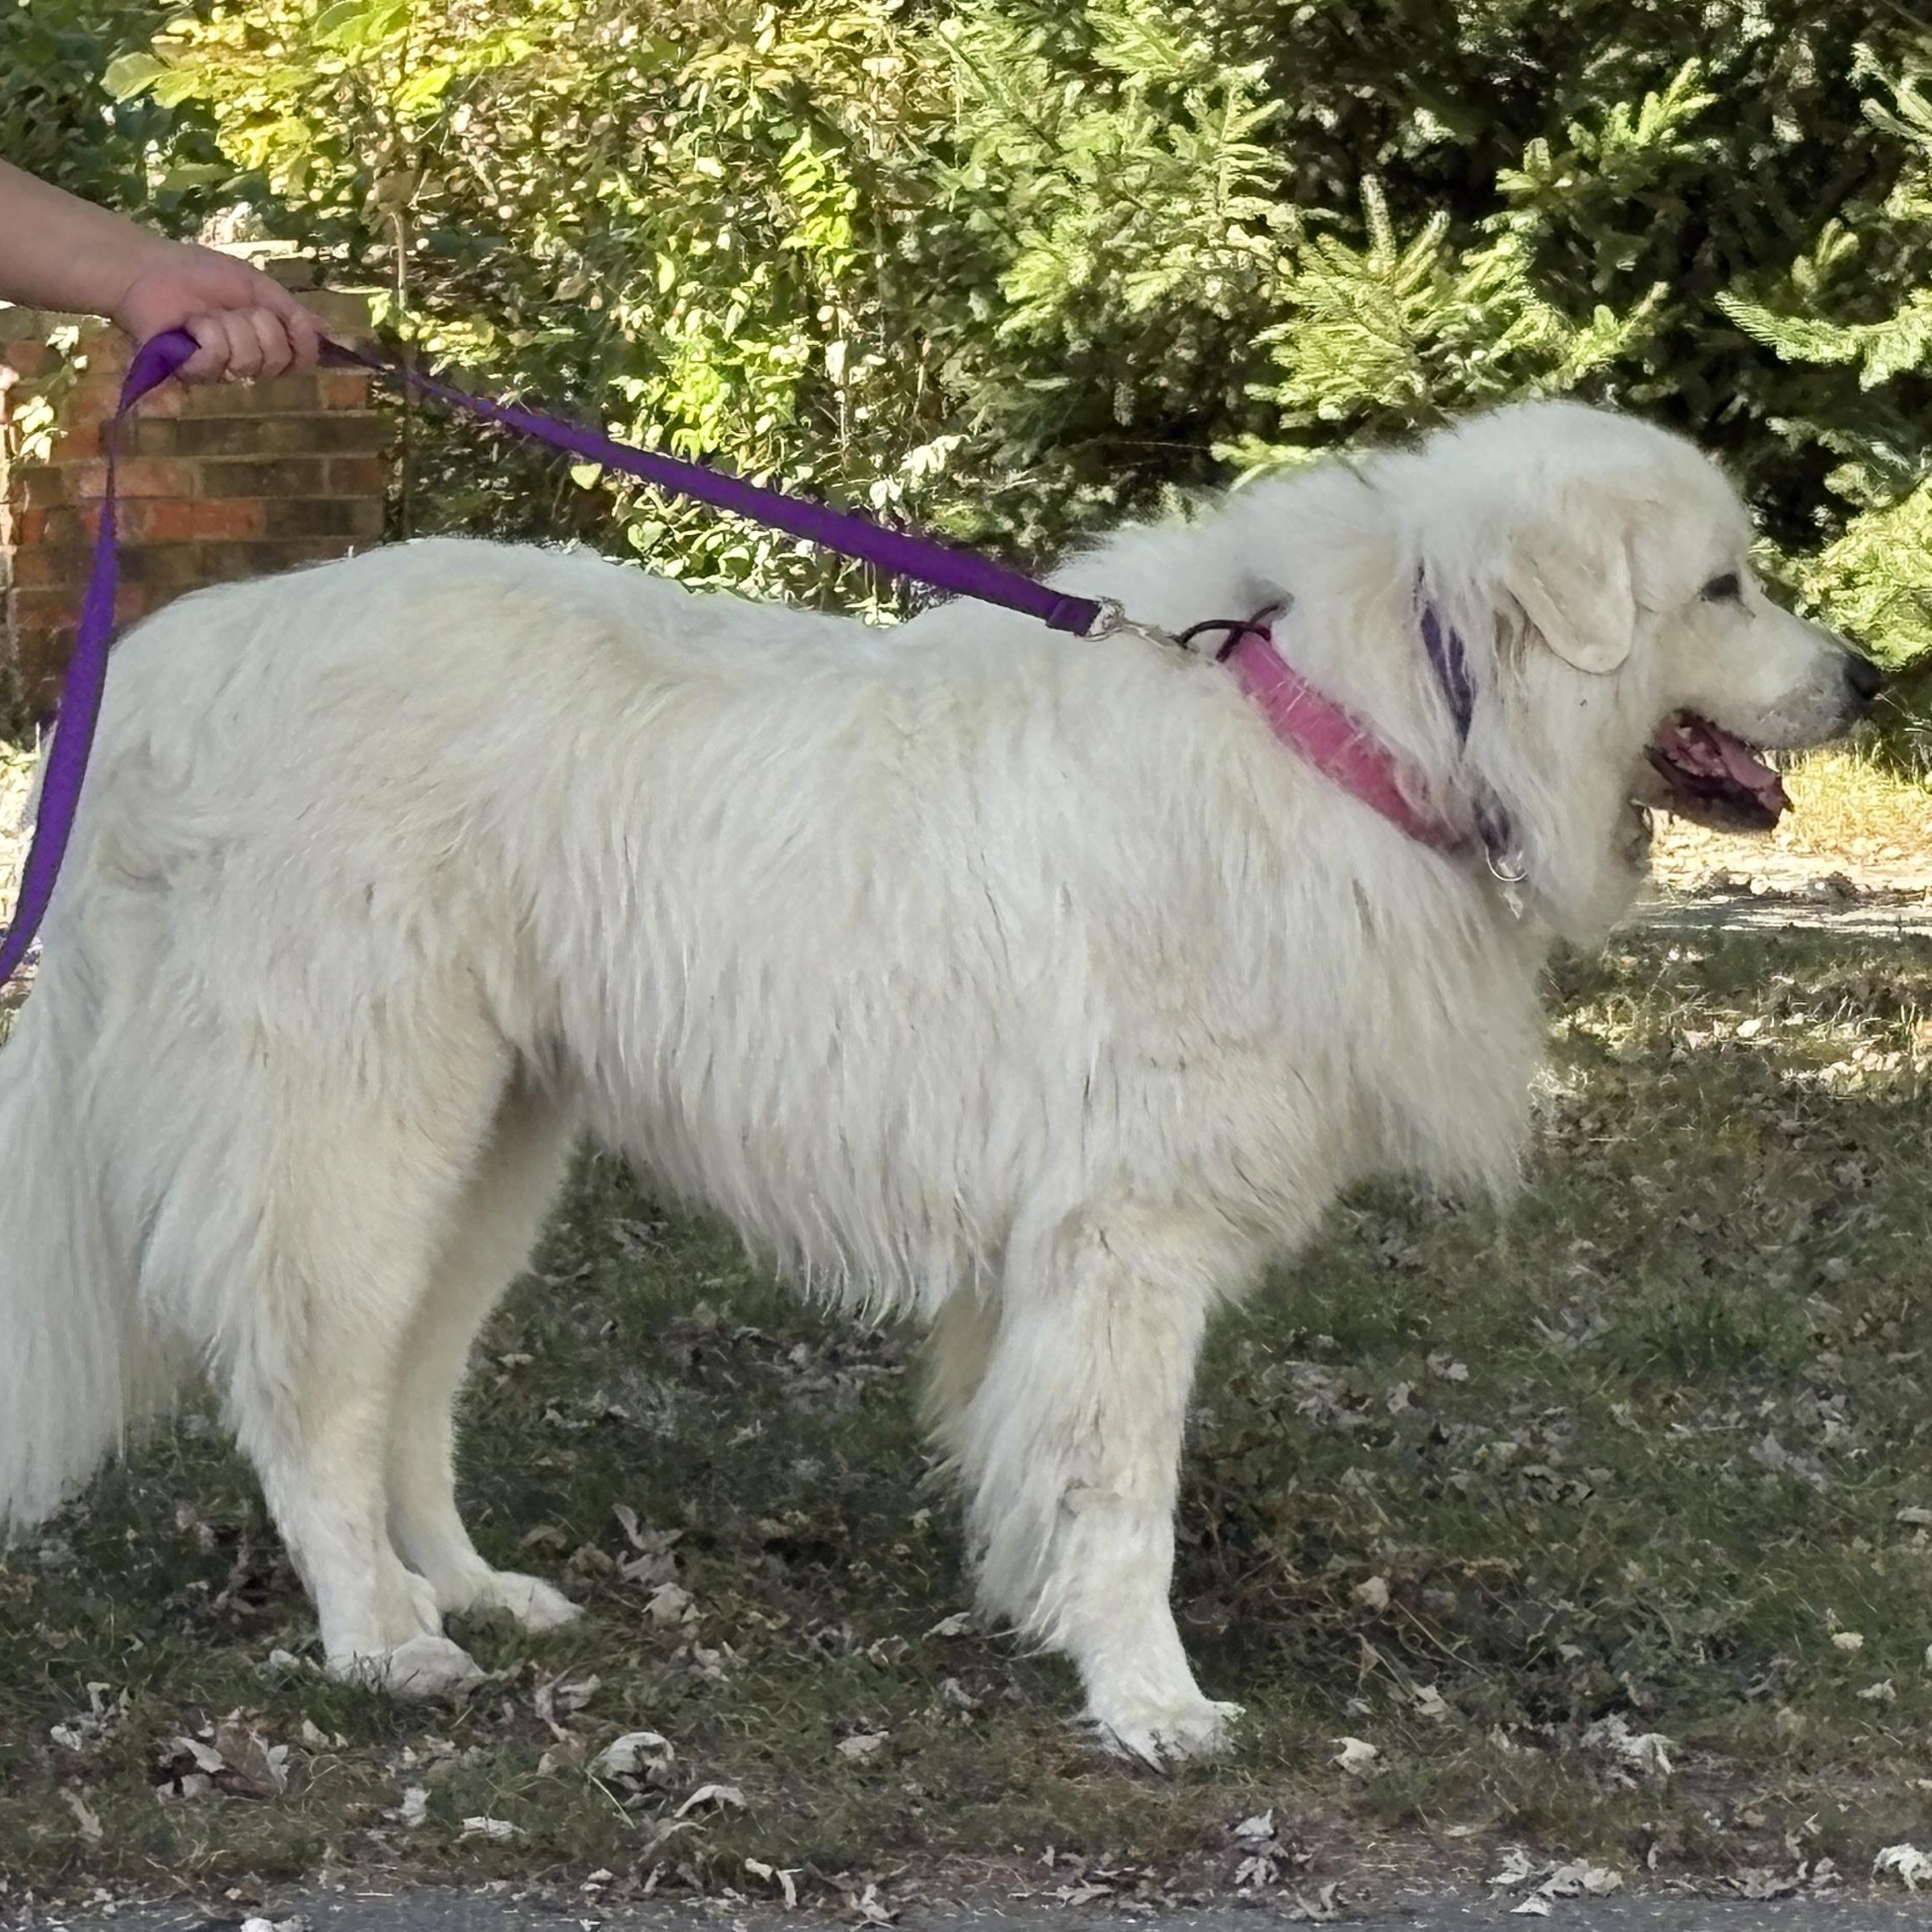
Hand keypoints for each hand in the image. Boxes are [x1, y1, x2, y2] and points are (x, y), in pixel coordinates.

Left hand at [108, 240, 325, 383]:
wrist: (151, 269)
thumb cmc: (200, 273)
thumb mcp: (257, 285)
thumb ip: (293, 312)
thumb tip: (330, 332)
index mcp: (264, 341)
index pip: (300, 360)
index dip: (301, 344)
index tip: (292, 322)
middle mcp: (247, 361)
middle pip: (277, 360)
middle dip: (259, 325)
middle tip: (234, 308)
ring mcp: (221, 371)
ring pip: (248, 360)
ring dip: (228, 326)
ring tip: (205, 314)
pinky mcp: (193, 374)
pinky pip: (217, 361)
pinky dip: (205, 334)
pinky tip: (190, 325)